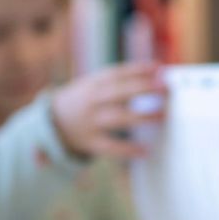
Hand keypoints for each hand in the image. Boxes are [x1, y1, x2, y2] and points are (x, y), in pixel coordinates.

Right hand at [50, 62, 166, 158]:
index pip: (118, 73)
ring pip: (117, 118)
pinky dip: (128, 149)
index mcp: (94, 83)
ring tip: (162, 115)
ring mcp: (91, 121)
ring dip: (141, 116)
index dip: (139, 70)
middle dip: (143, 88)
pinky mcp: (90, 142)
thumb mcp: (95, 84)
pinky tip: (145, 151)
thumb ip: (122, 80)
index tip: (159, 68)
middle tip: (166, 88)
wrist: (53, 122)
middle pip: (119, 92)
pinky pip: (111, 147)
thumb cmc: (85, 100)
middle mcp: (92, 100)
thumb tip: (158, 71)